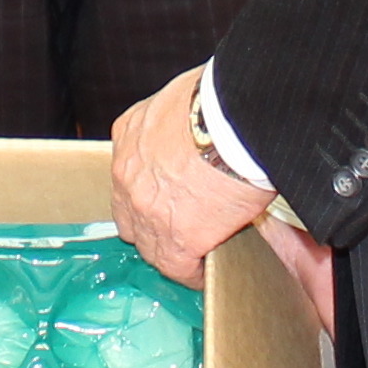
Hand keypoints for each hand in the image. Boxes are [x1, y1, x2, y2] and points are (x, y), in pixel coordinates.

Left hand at [113, 68, 325, 333]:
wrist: (239, 121)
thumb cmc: (224, 98)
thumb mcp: (186, 95)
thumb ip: (180, 117)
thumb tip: (204, 124)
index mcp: (130, 132)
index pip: (131, 171)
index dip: (150, 187)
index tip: (169, 192)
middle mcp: (127, 172)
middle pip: (129, 212)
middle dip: (150, 220)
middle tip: (179, 223)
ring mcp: (146, 209)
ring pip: (148, 243)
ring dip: (169, 248)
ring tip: (193, 253)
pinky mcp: (176, 238)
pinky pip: (177, 266)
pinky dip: (191, 271)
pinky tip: (205, 270)